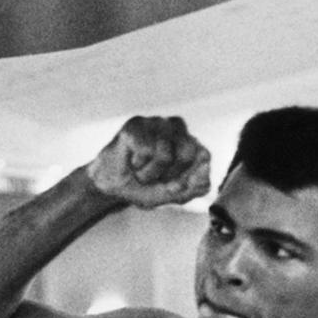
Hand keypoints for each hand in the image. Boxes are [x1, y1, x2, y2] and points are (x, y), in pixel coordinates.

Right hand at [86, 116, 210, 209]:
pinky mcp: (136, 124)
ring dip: (149, 173)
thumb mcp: (176, 194)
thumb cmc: (145, 186)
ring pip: (164, 154)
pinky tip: (131, 161)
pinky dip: (137, 164)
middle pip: (187, 153)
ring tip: (141, 169)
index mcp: (191, 141)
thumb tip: (206, 164)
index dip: (188, 177)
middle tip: (155, 176)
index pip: (204, 157)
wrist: (112, 187)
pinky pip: (145, 150)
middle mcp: (176, 126)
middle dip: (169, 175)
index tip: (174, 185)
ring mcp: (156, 122)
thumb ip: (197, 185)